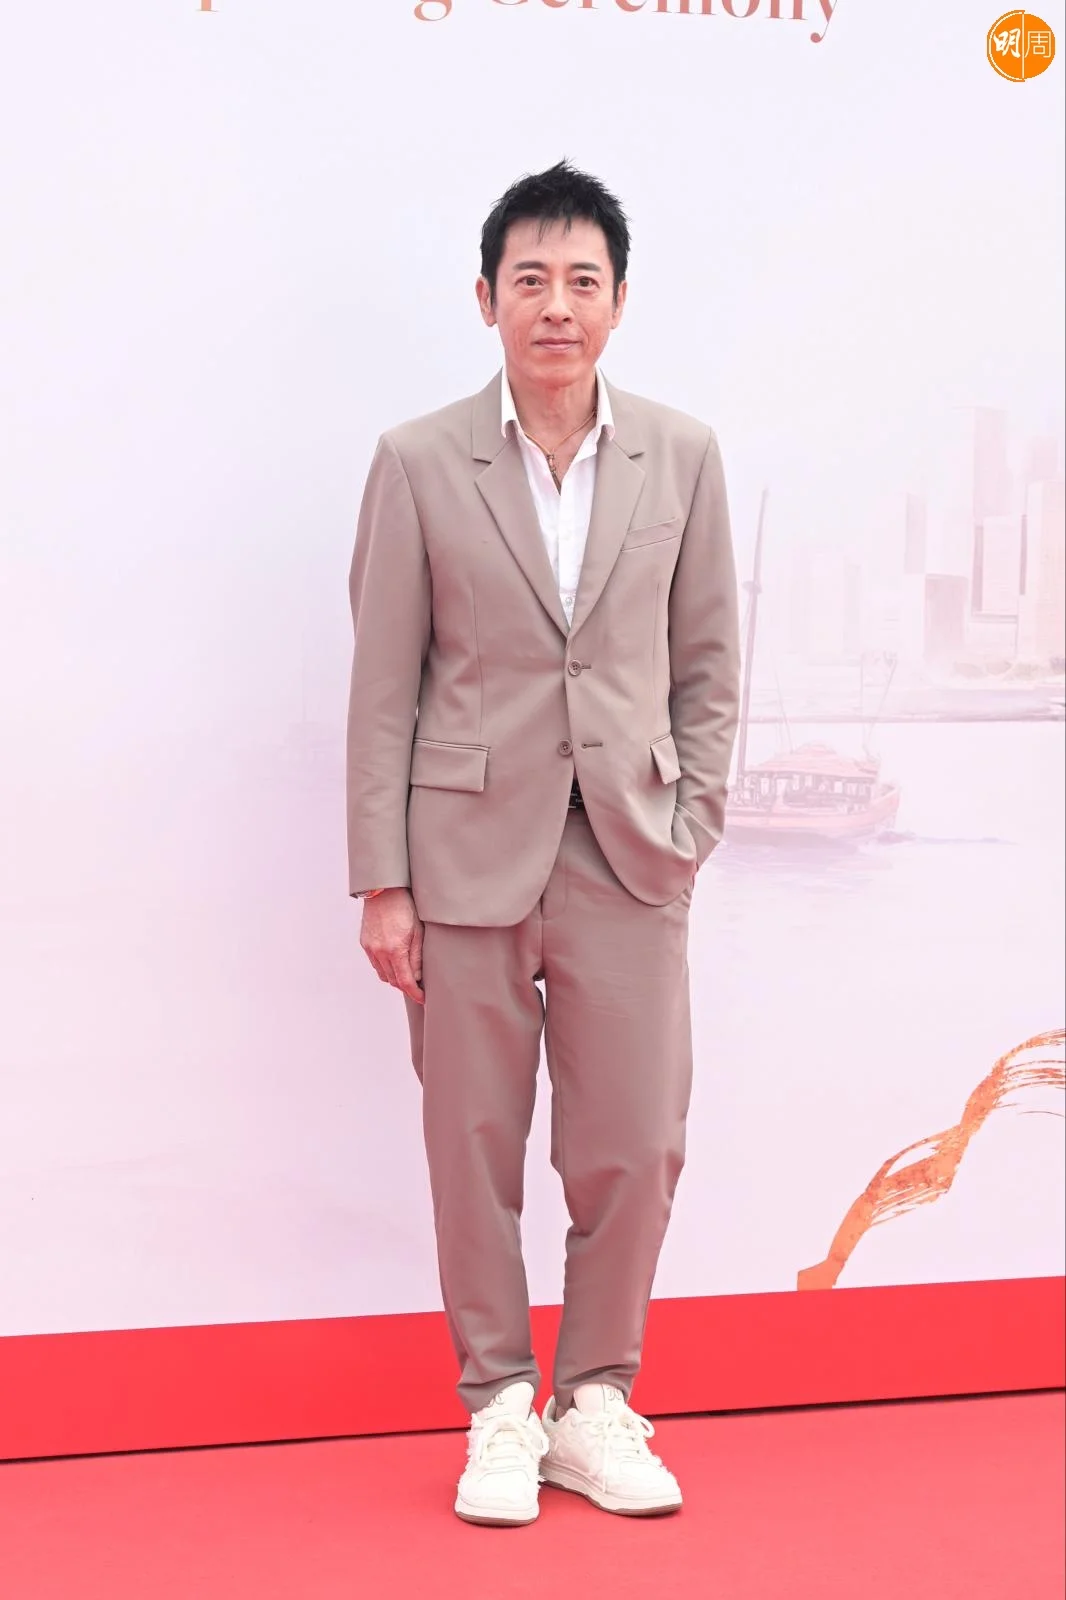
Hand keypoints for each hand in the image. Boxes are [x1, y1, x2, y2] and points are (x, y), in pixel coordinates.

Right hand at [359, 889, 423, 1004]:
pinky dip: (385, 967)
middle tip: (418, 986)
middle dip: (406, 986)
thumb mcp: (419, 932)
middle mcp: (379, 951)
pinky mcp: (365, 943)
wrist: (384, 890)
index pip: (405, 981)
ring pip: (383, 974)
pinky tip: (395, 962)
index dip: (415, 993)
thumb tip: (418, 977)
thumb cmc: (406, 907)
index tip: (422, 998)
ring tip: (407, 974)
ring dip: (395, 978)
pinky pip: (375, 963)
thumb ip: (417, 957)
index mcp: (395, 950)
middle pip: (392, 981)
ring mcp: (370, 948)